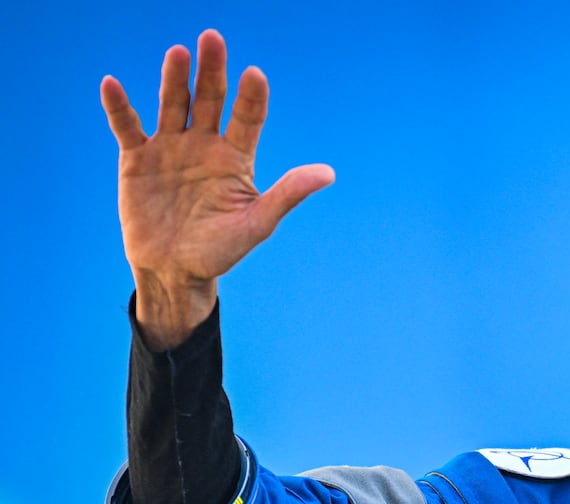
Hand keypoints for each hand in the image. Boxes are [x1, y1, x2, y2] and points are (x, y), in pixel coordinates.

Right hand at [101, 29, 333, 347]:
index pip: (247, 118)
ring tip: (179, 52)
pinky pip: (127, 127)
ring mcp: (170, 148)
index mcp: (236, 158)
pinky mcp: (137, 159)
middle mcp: (205, 145)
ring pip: (174, 105)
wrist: (175, 271)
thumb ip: (288, 194)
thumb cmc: (220, 250)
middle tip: (213, 38)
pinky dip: (119, 107)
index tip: (255, 74)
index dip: (250, 97)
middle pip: (210, 99)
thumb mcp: (258, 223)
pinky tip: (112, 84)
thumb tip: (329, 173)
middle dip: (212, 71)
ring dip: (175, 79)